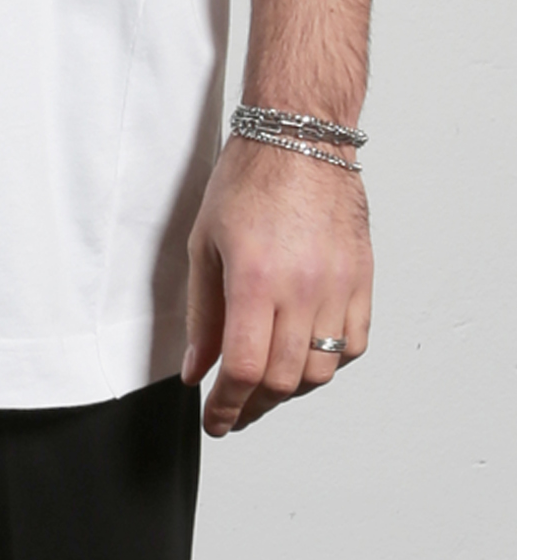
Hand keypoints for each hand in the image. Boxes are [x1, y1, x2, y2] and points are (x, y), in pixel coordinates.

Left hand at [181, 133, 371, 435]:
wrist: (301, 140)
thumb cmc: (248, 180)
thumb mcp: (204, 243)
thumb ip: (202, 314)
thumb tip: (196, 369)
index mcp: (256, 279)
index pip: (245, 368)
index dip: (227, 405)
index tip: (215, 419)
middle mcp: (303, 290)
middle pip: (285, 381)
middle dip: (254, 406)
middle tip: (233, 411)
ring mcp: (340, 289)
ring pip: (322, 372)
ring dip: (291, 391)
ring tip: (264, 388)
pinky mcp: (363, 284)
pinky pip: (353, 347)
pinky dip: (328, 364)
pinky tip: (304, 358)